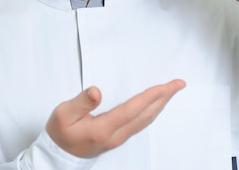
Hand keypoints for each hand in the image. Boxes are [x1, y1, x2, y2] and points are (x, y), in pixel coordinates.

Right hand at [46, 79, 185, 157]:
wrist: (58, 156)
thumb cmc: (60, 133)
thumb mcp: (63, 114)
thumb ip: (80, 102)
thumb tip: (96, 91)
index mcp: (104, 128)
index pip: (133, 109)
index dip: (151, 96)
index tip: (166, 85)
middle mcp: (116, 135)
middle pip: (146, 114)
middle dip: (164, 98)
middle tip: (179, 83)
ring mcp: (119, 138)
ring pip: (146, 120)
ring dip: (161, 104)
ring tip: (171, 91)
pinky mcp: (118, 138)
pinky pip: (141, 123)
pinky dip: (152, 111)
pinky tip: (155, 105)